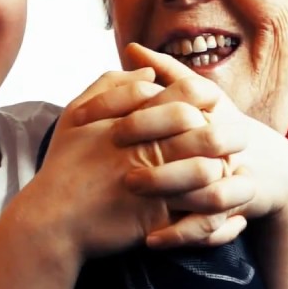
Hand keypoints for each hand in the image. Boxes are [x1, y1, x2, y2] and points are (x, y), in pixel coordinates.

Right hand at [14, 67, 247, 259]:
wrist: (52, 219)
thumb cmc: (64, 165)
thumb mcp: (76, 114)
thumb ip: (111, 85)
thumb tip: (149, 69)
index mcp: (133, 120)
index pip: (187, 96)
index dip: (207, 99)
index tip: (211, 108)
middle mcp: (146, 148)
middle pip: (206, 131)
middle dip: (226, 135)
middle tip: (235, 140)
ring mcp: (153, 184)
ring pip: (208, 171)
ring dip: (221, 170)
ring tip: (225, 172)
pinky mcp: (156, 218)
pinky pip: (197, 212)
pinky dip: (212, 210)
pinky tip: (215, 205)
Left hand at [116, 43, 287, 225]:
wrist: (269, 168)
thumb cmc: (221, 127)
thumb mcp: (197, 98)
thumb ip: (165, 73)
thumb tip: (132, 49)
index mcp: (216, 108)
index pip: (185, 100)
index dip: (146, 112)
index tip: (109, 125)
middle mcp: (231, 139)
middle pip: (202, 143)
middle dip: (160, 153)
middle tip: (122, 166)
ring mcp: (238, 173)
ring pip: (210, 191)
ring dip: (170, 192)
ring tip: (132, 194)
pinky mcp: (239, 206)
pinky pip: (215, 226)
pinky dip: (183, 234)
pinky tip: (150, 239)